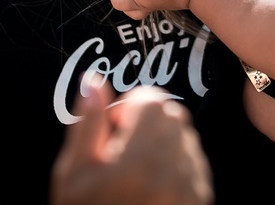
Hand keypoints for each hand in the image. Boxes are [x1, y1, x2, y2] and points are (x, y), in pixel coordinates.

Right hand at [51, 78, 212, 204]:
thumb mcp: (72, 176)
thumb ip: (86, 125)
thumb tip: (95, 81)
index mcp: (137, 163)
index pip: (154, 101)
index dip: (130, 106)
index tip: (113, 128)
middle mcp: (172, 173)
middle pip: (173, 114)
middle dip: (147, 122)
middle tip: (121, 149)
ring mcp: (192, 188)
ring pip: (186, 137)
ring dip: (163, 142)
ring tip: (135, 171)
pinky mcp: (202, 199)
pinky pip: (196, 162)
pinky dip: (177, 164)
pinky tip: (151, 186)